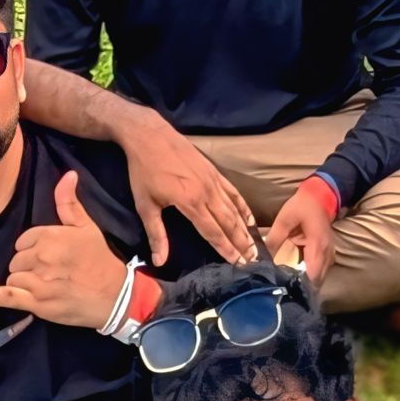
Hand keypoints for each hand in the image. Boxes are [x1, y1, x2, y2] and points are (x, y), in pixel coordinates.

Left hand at [0, 171, 130, 328]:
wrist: (115, 295)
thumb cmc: (100, 260)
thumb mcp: (87, 227)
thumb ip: (69, 202)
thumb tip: (68, 174)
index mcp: (50, 235)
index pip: (24, 240)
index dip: (35, 249)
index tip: (53, 257)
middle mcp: (41, 256)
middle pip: (16, 259)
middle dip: (29, 266)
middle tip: (54, 273)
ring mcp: (37, 281)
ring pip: (13, 277)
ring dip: (25, 282)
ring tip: (48, 287)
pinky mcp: (36, 302)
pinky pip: (5, 296)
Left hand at [109, 105, 256, 264]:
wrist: (149, 136)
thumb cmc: (144, 171)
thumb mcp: (145, 205)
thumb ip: (156, 234)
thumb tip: (159, 261)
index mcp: (190, 202)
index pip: (213, 232)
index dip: (226, 250)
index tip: (238, 264)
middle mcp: (207, 192)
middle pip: (229, 223)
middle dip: (242, 243)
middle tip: (253, 261)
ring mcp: (213, 180)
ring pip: (234, 209)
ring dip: (245, 229)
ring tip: (255, 246)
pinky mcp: (214, 171)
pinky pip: (233, 192)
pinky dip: (243, 207)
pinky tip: (249, 218)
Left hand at [266, 175, 338, 288]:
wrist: (320, 196)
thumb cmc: (302, 206)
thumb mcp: (284, 219)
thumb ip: (274, 239)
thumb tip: (261, 258)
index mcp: (318, 245)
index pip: (312, 275)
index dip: (299, 286)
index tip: (284, 291)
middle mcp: (327, 254)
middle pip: (316, 282)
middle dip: (300, 289)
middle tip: (282, 293)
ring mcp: (329, 256)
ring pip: (319, 279)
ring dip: (305, 285)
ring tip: (287, 288)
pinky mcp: (327, 256)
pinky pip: (319, 272)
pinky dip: (309, 277)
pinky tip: (295, 279)